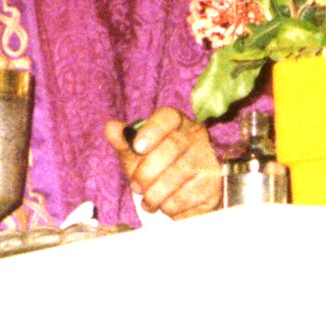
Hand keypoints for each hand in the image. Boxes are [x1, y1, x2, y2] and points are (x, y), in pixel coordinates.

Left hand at [106, 110, 220, 218]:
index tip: (137, 147)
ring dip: (156, 195)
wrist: (188, 194)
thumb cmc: (160, 168)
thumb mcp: (139, 156)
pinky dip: (171, 208)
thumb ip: (124, 142)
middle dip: (147, 172)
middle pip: (171, 148)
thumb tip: (111, 127)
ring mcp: (209, 160)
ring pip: (178, 177)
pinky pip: (187, 198)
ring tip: (149, 202)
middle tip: (136, 188)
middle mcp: (197, 137)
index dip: (152, 130)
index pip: (167, 117)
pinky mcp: (214, 186)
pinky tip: (167, 206)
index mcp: (177, 123)